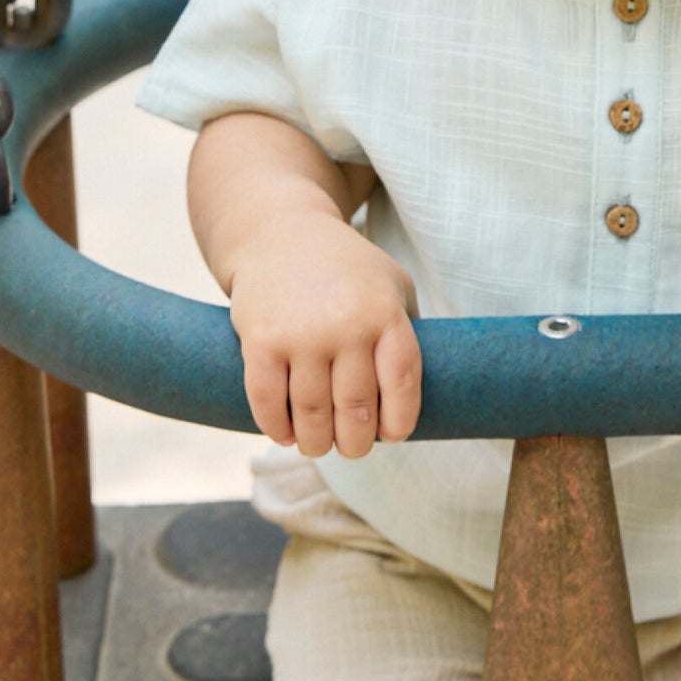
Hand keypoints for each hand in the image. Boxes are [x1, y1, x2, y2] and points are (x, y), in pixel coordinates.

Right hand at [228, 215, 421, 459]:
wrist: (282, 233)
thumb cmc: (346, 269)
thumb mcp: (393, 284)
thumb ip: (409, 331)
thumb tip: (420, 392)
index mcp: (385, 312)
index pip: (402, 383)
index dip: (400, 421)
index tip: (392, 435)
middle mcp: (347, 325)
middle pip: (355, 410)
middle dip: (355, 443)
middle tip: (351, 446)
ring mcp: (302, 335)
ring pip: (312, 416)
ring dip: (316, 443)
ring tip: (318, 444)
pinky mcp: (261, 342)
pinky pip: (268, 403)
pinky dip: (277, 429)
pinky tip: (286, 434)